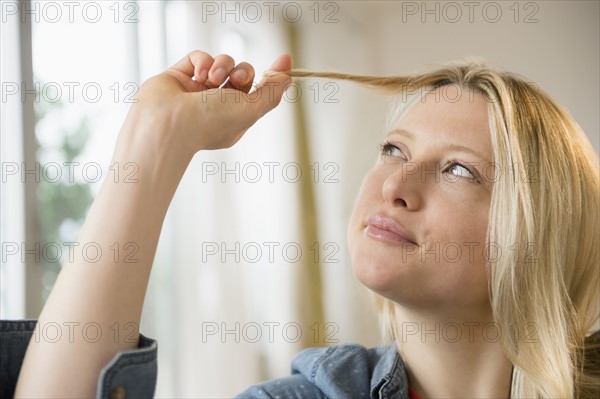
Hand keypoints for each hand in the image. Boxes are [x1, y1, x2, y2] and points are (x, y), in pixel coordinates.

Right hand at [122, 50, 291, 159]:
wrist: (168, 124)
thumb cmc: (209, 124)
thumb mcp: (251, 110)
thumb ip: (271, 92)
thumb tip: (288, 74)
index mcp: (235, 118)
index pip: (257, 92)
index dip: (271, 77)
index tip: (284, 60)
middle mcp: (216, 105)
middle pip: (242, 74)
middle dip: (243, 72)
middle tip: (237, 79)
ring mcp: (197, 91)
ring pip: (222, 63)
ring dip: (223, 66)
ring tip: (213, 79)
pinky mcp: (180, 76)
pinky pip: (199, 57)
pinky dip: (203, 61)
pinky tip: (200, 74)